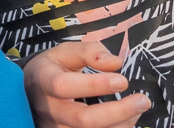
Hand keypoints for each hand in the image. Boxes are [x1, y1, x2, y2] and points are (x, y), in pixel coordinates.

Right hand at [23, 41, 151, 127]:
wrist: (31, 91)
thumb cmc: (52, 68)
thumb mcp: (65, 52)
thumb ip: (89, 52)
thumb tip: (115, 63)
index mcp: (43, 81)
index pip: (64, 86)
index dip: (95, 85)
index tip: (122, 80)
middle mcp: (47, 109)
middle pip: (82, 119)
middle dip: (118, 111)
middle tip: (142, 100)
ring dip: (121, 124)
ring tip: (138, 108)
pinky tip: (127, 120)